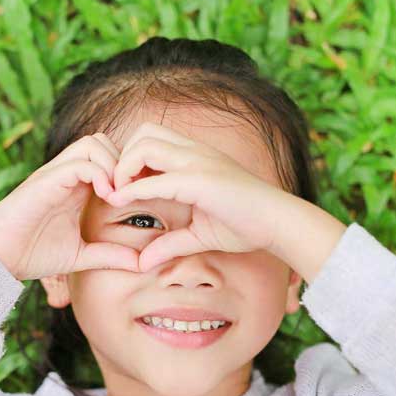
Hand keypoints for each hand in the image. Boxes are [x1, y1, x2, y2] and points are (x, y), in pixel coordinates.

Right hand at [0, 133, 139, 280]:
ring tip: (118, 196)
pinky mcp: (45, 180)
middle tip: (133, 193)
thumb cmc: (32, 255)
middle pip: (104, 142)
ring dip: (113, 165)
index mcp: (76, 187)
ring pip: (93, 143)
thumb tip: (142, 264)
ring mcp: (55, 174)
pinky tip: (106, 198)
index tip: (142, 197)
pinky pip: (79, 162)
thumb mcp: (81, 256)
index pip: (110, 158)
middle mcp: (66, 175)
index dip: (129, 172)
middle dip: (124, 163)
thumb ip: (110, 255)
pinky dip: (99, 174)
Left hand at [105, 122, 288, 271]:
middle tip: (116, 188)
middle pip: (143, 132)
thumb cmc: (245, 226)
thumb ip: (169, 244)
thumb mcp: (198, 236)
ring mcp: (198, 162)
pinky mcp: (201, 181)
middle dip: (122, 158)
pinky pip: (157, 180)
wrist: (279, 224)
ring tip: (120, 195)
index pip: (151, 140)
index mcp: (196, 157)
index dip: (129, 161)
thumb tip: (143, 263)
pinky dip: (134, 190)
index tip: (119, 189)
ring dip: (124, 169)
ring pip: (145, 146)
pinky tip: (122, 203)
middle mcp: (195, 152)